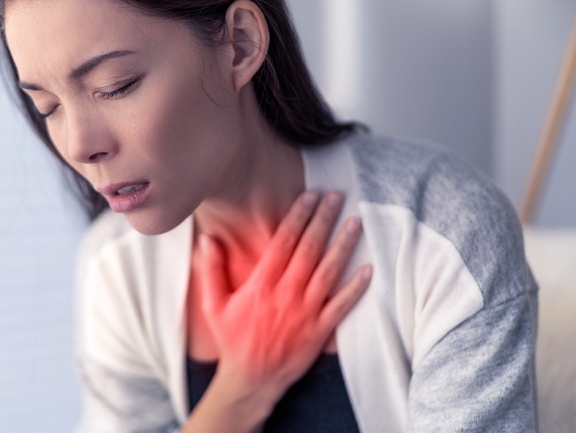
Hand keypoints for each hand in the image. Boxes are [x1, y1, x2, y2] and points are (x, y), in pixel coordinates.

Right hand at [196, 191, 370, 412]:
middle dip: (323, 220)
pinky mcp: (320, 330)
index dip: (298, 217)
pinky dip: (356, 288)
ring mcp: (305, 312)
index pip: (283, 242)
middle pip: (309, 250)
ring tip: (354, 222)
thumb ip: (211, 270)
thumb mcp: (214, 305)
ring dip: (343, 245)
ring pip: (328, 272)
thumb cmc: (232, 340)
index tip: (309, 196)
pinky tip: (369, 269)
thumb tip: (206, 239)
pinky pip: (342, 305)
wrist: (251, 380)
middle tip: (336, 197)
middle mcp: (286, 294)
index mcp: (261, 284)